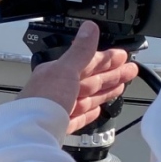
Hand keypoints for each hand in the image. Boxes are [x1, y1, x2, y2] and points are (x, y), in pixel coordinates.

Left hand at [18, 21, 139, 132]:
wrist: (30, 135)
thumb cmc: (43, 101)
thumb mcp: (65, 71)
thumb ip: (80, 51)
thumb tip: (89, 27)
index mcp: (55, 73)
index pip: (86, 62)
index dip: (106, 59)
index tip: (122, 57)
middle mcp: (56, 90)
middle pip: (89, 80)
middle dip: (111, 74)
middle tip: (130, 71)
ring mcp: (58, 109)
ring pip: (86, 97)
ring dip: (104, 91)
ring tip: (121, 87)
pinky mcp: (60, 127)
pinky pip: (78, 117)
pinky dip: (89, 112)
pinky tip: (96, 110)